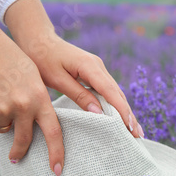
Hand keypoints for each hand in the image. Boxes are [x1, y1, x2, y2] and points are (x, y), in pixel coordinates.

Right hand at [0, 0, 64, 175]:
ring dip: (1, 121)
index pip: (53, 132)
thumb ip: (38, 101)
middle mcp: (21, 107)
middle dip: (19, 152)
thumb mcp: (34, 78)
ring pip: (3, 129)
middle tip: (16, 158)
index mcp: (39, 98)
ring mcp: (0, 109)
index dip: (56, 153)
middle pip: (24, 140)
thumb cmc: (11, 59)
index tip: (58, 170)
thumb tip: (36, 126)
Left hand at [4, 0, 143, 138]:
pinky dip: (116, 104)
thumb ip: (78, 95)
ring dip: (125, 111)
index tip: (130, 126)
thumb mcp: (57, 79)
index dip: (122, 110)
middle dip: (129, 115)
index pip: (110, 91)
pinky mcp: (95, 72)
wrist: (38, 39)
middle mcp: (99, 66)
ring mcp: (98, 68)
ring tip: (134, 130)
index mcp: (90, 66)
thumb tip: (99, 113)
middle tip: (138, 135)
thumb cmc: (42, 59)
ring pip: (115, 93)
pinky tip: (121, 117)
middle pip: (118, 94)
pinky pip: (109, 91)